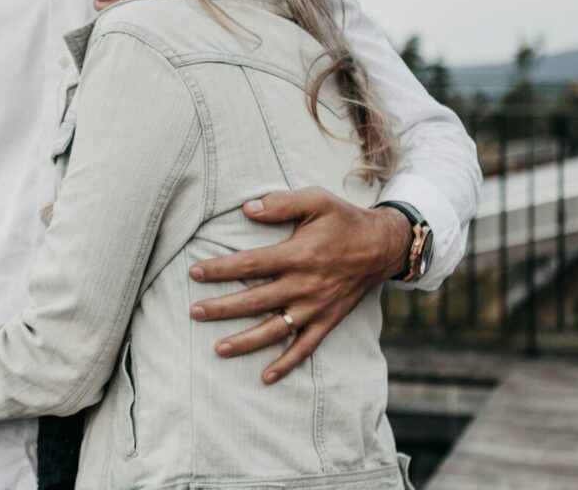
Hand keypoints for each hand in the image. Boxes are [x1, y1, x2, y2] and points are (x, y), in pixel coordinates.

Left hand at [187, 187, 409, 383]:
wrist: (383, 246)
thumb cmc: (344, 220)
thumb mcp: (317, 200)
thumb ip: (281, 203)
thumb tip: (247, 208)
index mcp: (299, 254)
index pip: (250, 264)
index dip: (220, 269)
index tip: (194, 272)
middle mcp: (305, 285)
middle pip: (256, 300)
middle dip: (222, 308)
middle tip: (194, 312)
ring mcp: (316, 307)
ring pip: (275, 329)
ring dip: (246, 341)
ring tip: (218, 349)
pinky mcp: (328, 320)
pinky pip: (305, 347)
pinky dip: (286, 363)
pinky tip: (266, 377)